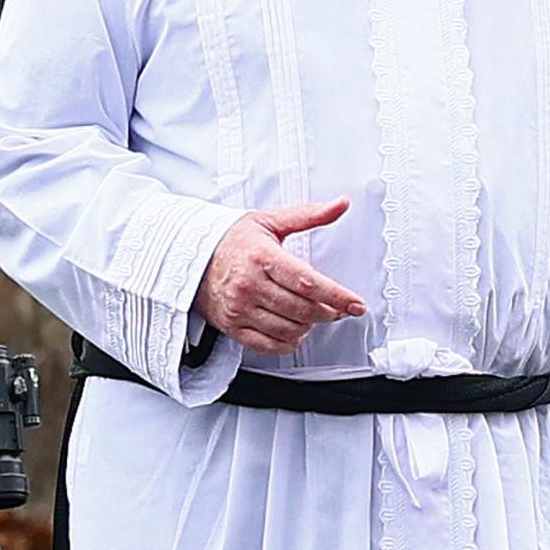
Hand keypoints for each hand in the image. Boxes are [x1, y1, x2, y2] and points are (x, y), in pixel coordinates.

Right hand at [196, 198, 366, 354]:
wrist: (193, 258)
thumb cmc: (234, 240)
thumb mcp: (271, 220)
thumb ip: (309, 214)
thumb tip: (340, 204)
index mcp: (262, 257)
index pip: (308, 282)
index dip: (337, 296)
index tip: (356, 305)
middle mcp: (250, 285)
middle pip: (302, 309)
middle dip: (328, 312)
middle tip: (338, 308)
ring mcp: (240, 308)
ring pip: (289, 329)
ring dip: (310, 326)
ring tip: (314, 314)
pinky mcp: (233, 326)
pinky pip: (269, 345)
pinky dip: (289, 342)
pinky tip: (295, 330)